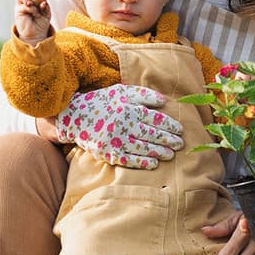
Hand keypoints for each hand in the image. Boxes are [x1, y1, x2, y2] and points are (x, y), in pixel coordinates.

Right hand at [13, 0, 51, 42]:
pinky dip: (30, 8)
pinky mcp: (18, 12)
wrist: (36, 35)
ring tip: (32, 4)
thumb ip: (45, 7)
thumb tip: (44, 2)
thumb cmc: (41, 23)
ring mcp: (22, 5)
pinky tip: (36, 14)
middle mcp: (27, 1)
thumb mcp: (46, 14)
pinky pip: (23, 6)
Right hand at [53, 84, 182, 168]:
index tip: (180, 130)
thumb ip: (143, 94)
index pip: (154, 117)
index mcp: (127, 108)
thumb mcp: (120, 91)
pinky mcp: (107, 152)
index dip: (169, 124)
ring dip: (159, 152)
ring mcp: (115, 140)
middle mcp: (122, 124)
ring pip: (143, 148)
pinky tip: (154, 163)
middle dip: (168, 139)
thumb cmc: (101, 102)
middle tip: (180, 144)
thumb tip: (164, 101)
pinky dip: (142, 162)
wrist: (74, 116)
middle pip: (151, 134)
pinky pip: (129, 160)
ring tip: (171, 154)